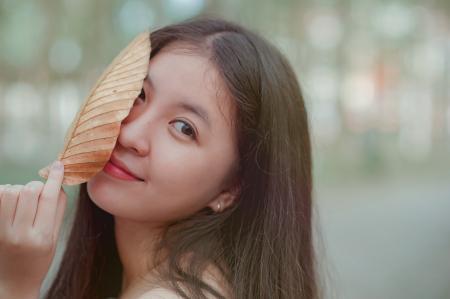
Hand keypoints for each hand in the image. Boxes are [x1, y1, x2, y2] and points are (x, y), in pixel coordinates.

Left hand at [0, 160, 66, 297]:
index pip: (49, 198)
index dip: (55, 178)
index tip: (59, 166)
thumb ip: (58, 211)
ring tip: (23, 200)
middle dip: (36, 186)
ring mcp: (2, 232)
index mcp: (42, 237)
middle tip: (39, 193)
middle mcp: (20, 234)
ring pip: (9, 191)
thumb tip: (58, 184)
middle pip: (28, 191)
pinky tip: (11, 202)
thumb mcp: (55, 239)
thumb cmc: (38, 260)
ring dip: (19, 189)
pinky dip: (5, 193)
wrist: (12, 283)